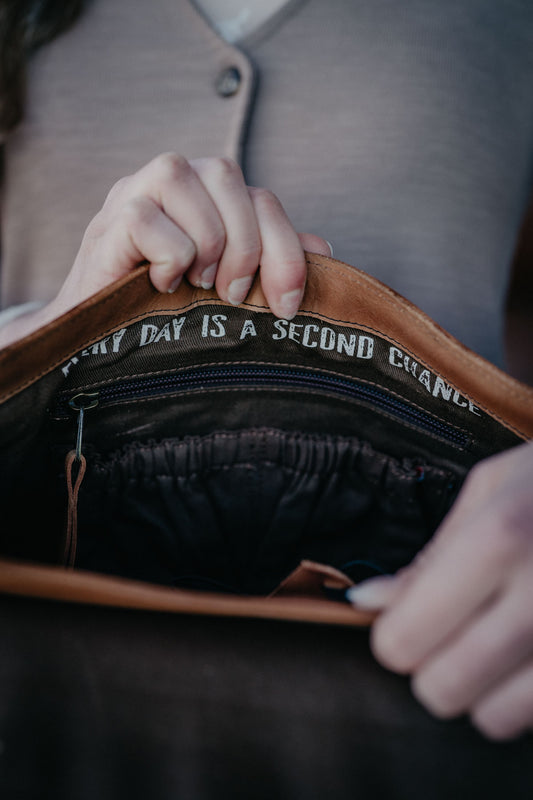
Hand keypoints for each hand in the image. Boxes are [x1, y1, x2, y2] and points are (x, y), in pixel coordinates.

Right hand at [53, 152, 329, 315]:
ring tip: (195, 283)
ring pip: (184, 179)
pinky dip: (168, 259)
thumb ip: (270, 262)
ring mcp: (134, 192)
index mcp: (207, 195)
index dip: (284, 248)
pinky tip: (160, 284)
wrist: (102, 337)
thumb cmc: (166, 309)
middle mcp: (172, 181)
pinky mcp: (108, 218)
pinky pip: (148, 219)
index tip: (285, 304)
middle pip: (228, 176)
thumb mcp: (227, 285)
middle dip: (246, 244)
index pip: (260, 197)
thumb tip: (323, 250)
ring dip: (204, 243)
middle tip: (235, 294)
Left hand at [348, 439, 532, 739]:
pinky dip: (524, 695)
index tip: (405, 621)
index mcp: (500, 539)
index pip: (406, 637)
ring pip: (494, 719)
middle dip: (431, 667)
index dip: (395, 634)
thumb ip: (431, 553)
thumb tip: (370, 601)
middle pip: (443, 689)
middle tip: (450, 633)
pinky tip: (530, 651)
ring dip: (482, 690)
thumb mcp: (492, 489)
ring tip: (497, 644)